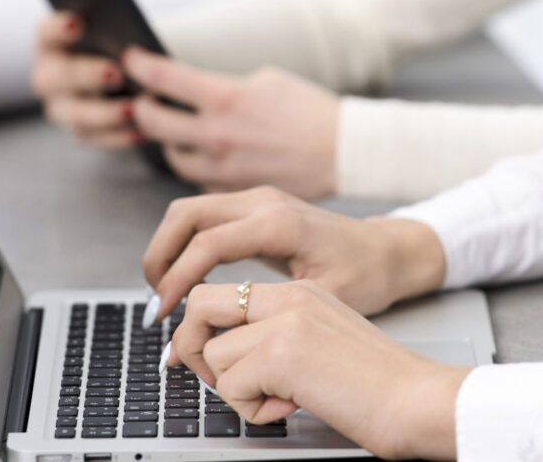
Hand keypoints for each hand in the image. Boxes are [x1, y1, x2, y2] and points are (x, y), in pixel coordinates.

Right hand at [31, 11, 141, 147]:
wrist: (130, 77)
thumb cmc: (122, 47)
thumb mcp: (120, 36)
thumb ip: (118, 35)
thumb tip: (134, 44)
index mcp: (53, 43)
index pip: (47, 32)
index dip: (58, 28)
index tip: (77, 23)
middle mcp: (49, 75)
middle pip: (59, 77)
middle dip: (87, 75)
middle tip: (115, 73)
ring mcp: (61, 106)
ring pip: (76, 114)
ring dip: (105, 113)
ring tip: (133, 110)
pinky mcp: (80, 131)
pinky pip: (96, 138)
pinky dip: (119, 136)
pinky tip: (142, 132)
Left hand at [122, 47, 338, 197]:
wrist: (343, 151)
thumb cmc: (310, 110)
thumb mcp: (267, 80)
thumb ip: (225, 86)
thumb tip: (196, 90)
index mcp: (225, 97)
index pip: (163, 77)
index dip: (140, 65)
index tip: (131, 58)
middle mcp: (217, 134)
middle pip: (152, 122)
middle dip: (141, 108)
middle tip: (143, 102)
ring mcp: (222, 166)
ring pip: (173, 157)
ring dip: (168, 143)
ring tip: (175, 133)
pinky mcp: (233, 190)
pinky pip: (200, 180)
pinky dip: (199, 167)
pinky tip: (208, 157)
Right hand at [143, 185, 445, 319]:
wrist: (387, 251)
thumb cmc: (363, 276)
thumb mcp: (318, 301)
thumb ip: (260, 319)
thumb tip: (214, 344)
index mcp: (278, 223)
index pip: (206, 243)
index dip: (175, 279)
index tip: (162, 315)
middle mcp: (263, 201)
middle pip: (185, 213)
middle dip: (159, 256)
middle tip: (156, 301)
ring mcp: (259, 198)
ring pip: (190, 210)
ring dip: (168, 247)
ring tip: (166, 291)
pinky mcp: (258, 205)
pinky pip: (206, 215)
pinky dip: (186, 242)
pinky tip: (189, 276)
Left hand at [168, 280, 469, 459]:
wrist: (416, 397)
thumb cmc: (376, 381)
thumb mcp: (322, 339)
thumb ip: (278, 336)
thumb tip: (226, 355)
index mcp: (299, 293)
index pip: (225, 293)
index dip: (201, 327)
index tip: (197, 355)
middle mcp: (289, 298)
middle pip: (201, 303)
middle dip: (189, 345)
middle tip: (214, 378)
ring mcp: (285, 321)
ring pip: (214, 355)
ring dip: (237, 390)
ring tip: (280, 398)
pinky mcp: (282, 353)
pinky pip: (231, 387)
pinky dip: (254, 410)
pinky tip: (292, 405)